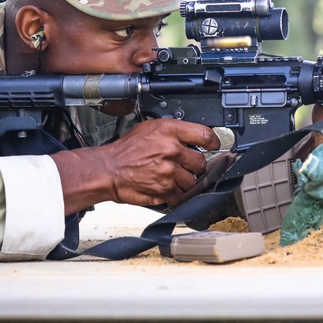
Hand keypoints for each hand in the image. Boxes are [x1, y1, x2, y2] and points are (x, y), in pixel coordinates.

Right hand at [52, 118, 219, 213]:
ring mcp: (170, 171)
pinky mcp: (165, 190)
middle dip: (194, 165)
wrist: (108, 170)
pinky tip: (168, 188)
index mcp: (168, 130)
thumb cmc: (125, 150)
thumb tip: (192, 137)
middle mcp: (171, 150)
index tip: (214, 145)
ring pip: (193, 180)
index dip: (213, 141)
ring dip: (186, 181)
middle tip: (184, 165)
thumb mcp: (149, 128)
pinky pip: (182, 195)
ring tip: (172, 177)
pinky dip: (177, 194)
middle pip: (201, 161)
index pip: (205, 134)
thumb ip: (173, 131)